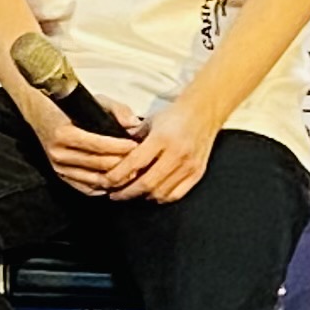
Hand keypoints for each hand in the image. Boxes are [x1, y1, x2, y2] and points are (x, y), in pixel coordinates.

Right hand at [12, 81, 146, 196]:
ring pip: (94, 180)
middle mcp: (58, 153)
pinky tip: (116, 182)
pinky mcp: (60, 176)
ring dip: (115, 178)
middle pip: (98, 165)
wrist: (38, 113)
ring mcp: (58, 167)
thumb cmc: (69, 106)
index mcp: (63, 133)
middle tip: (140, 159)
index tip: (136, 145)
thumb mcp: (93, 100)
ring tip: (133, 172)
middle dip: (122, 163)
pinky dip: (102, 188)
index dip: (120, 147)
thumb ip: (116, 109)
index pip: (98, 145)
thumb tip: (135, 125)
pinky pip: (85, 188)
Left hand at [104, 90, 223, 204]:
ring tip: (130, 194)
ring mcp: (189, 165)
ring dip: (141, 197)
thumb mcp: (149, 121)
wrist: (204, 111)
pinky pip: (175, 195)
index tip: (105, 182)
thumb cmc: (174, 115)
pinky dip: (160, 198)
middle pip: (146, 183)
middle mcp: (177, 153)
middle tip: (113, 194)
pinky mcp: (197, 173)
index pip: (134, 163)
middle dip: (126, 193)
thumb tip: (112, 157)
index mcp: (162, 138)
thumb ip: (131, 140)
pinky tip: (150, 194)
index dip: (116, 176)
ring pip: (160, 193)